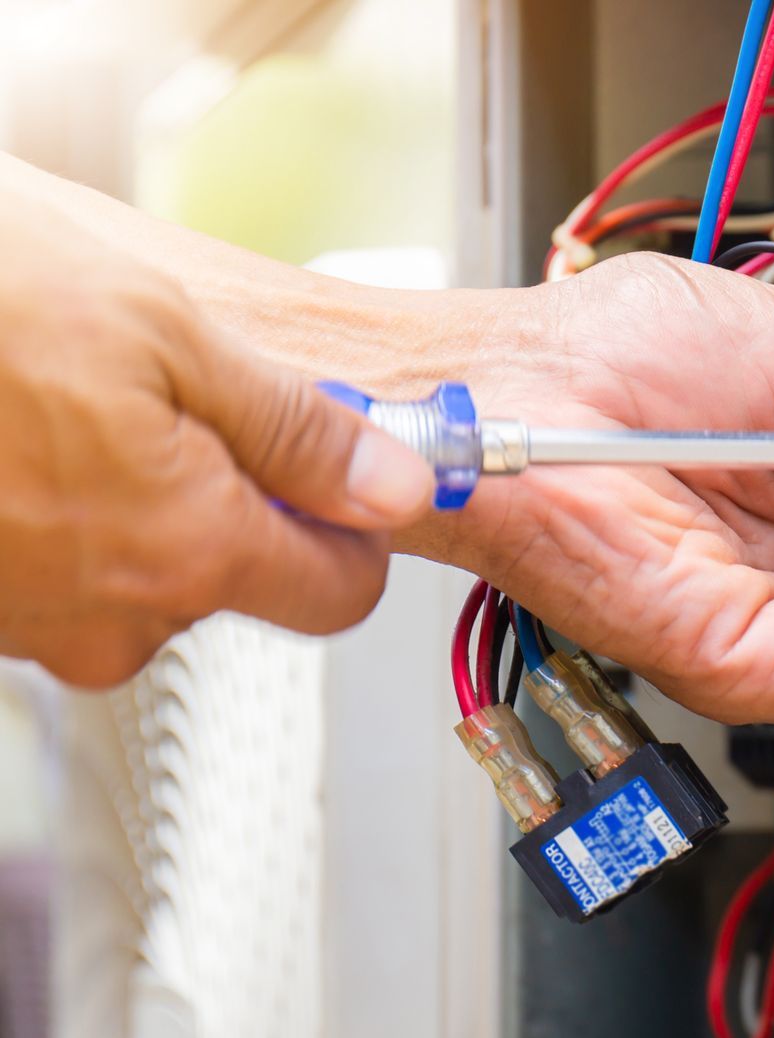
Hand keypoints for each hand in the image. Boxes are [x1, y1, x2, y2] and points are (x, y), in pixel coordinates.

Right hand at [0, 197, 433, 685]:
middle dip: (233, 506)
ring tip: (77, 413)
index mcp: (191, 553)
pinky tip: (24, 444)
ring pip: (141, 586)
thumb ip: (302, 432)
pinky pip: (59, 582)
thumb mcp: (175, 339)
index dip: (352, 528)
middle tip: (181, 407)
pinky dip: (60, 522)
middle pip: (236, 586)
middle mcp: (115, 616)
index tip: (339, 475)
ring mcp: (33, 626)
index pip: (340, 595)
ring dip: (137, 510)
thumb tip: (401, 487)